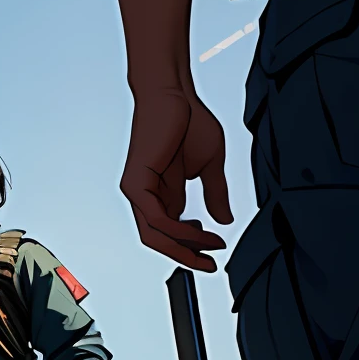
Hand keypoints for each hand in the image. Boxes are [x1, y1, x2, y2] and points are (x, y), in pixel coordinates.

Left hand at [120, 86, 233, 270]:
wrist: (174, 95)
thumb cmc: (188, 122)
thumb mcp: (209, 166)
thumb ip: (215, 194)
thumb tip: (223, 219)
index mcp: (162, 193)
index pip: (170, 232)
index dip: (191, 246)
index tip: (214, 252)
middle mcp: (146, 196)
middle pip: (159, 239)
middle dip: (185, 256)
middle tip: (209, 264)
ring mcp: (137, 191)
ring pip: (155, 234)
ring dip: (185, 246)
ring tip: (210, 247)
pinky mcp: (135, 183)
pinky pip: (155, 218)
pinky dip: (178, 230)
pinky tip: (200, 230)